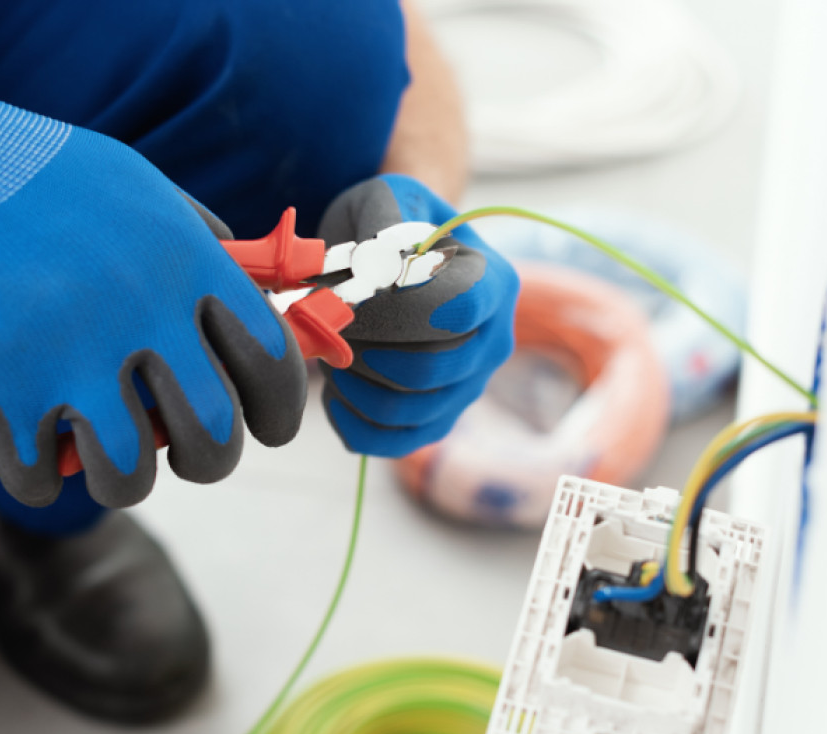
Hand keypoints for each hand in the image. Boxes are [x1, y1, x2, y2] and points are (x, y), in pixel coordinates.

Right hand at [0, 40, 306, 507]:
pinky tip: (34, 456)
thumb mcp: (147, 190)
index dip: (280, 409)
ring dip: (124, 480)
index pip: (271, 361)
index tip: (269, 428)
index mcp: (189, 262)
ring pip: (130, 476)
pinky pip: (38, 478)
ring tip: (109, 459)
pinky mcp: (6, 384)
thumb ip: (205, 249)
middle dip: (208, 461)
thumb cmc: (48, 176)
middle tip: (189, 453)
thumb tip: (265, 304)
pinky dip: (37, 480)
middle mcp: (144, 311)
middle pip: (212, 437)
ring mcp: (75, 353)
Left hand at [317, 175, 517, 456]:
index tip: (353, 293)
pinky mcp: (437, 419)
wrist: (393, 253)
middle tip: (331, 324)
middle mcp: (494, 342)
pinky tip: (334, 394)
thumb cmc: (390, 222)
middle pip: (430, 369)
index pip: (459, 310)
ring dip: (354, 386)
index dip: (397, 308)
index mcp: (495, 283)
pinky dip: (354, 425)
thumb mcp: (387, 197)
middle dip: (365, 349)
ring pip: (408, 410)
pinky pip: (395, 442)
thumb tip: (378, 273)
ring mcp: (468, 387)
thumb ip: (384, 221)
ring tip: (331, 352)